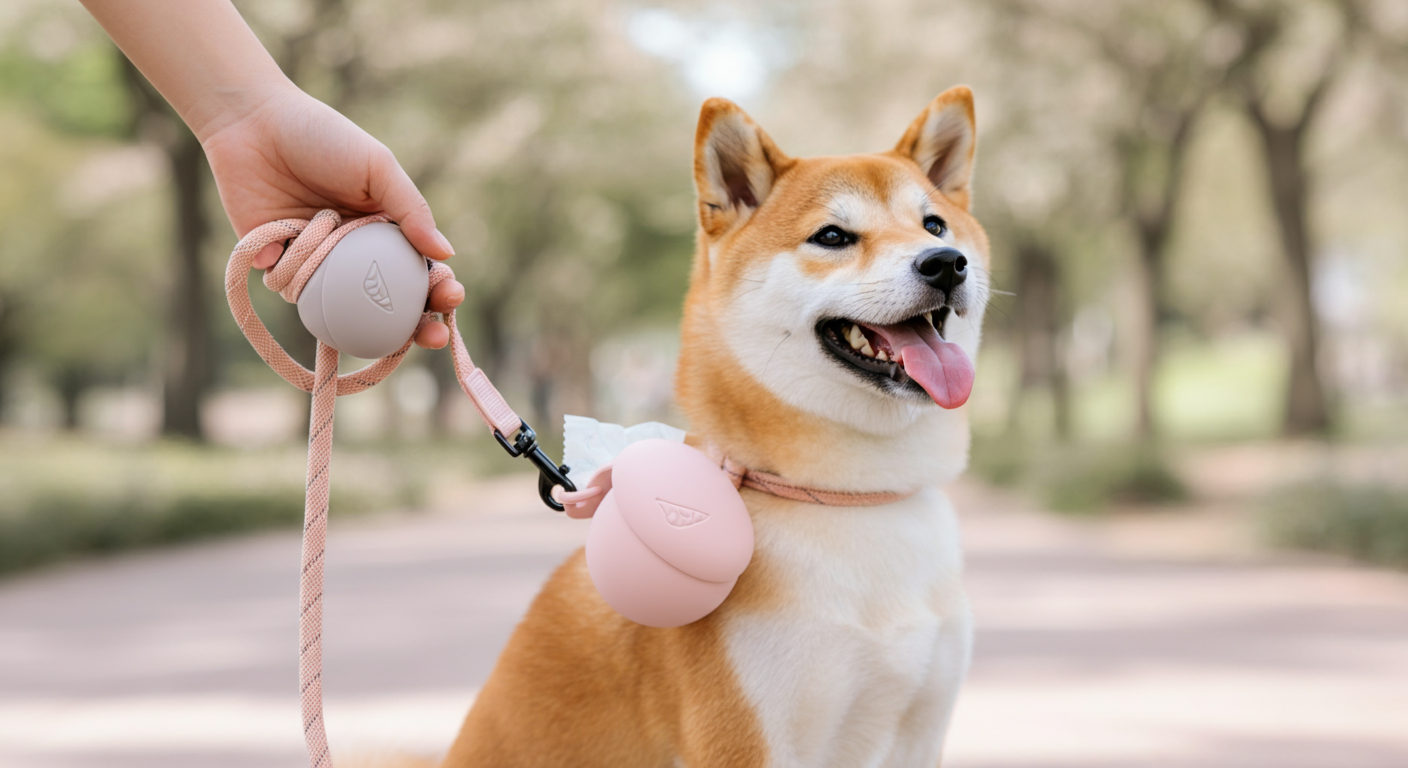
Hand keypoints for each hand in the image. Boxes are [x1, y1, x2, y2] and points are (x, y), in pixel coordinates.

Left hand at [202, 85, 463, 348]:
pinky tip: (295, 240)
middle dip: (414, 327)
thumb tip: (446, 253)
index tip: (452, 297)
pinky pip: (294, 287)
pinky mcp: (276, 263)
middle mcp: (353, 255)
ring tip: (360, 292)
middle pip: (388, 305)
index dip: (439, 292)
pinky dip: (299, 273)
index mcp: (384, 232)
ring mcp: (316, 264)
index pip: (418, 273)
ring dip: (354, 304)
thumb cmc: (323, 137)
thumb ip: (411, 208)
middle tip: (431, 335)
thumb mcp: (377, 166)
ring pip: (341, 306)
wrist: (254, 123)